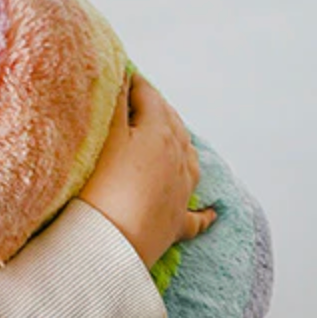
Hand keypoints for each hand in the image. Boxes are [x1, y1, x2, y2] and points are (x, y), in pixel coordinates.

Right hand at [79, 73, 215, 268]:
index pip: (150, 98)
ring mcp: (182, 192)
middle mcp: (179, 159)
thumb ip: (114, 103)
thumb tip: (121, 74)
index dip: (135, 84)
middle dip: (158, 109)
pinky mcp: (177, 223)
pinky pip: (196, 215)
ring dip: (179, 144)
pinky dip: (203, 210)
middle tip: (140, 99)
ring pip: (188, 160)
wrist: (113, 243)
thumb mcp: (106, 138)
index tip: (122, 73)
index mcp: (160, 134)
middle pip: (172, 125)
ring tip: (168, 136)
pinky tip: (211, 212)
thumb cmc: (104, 188)